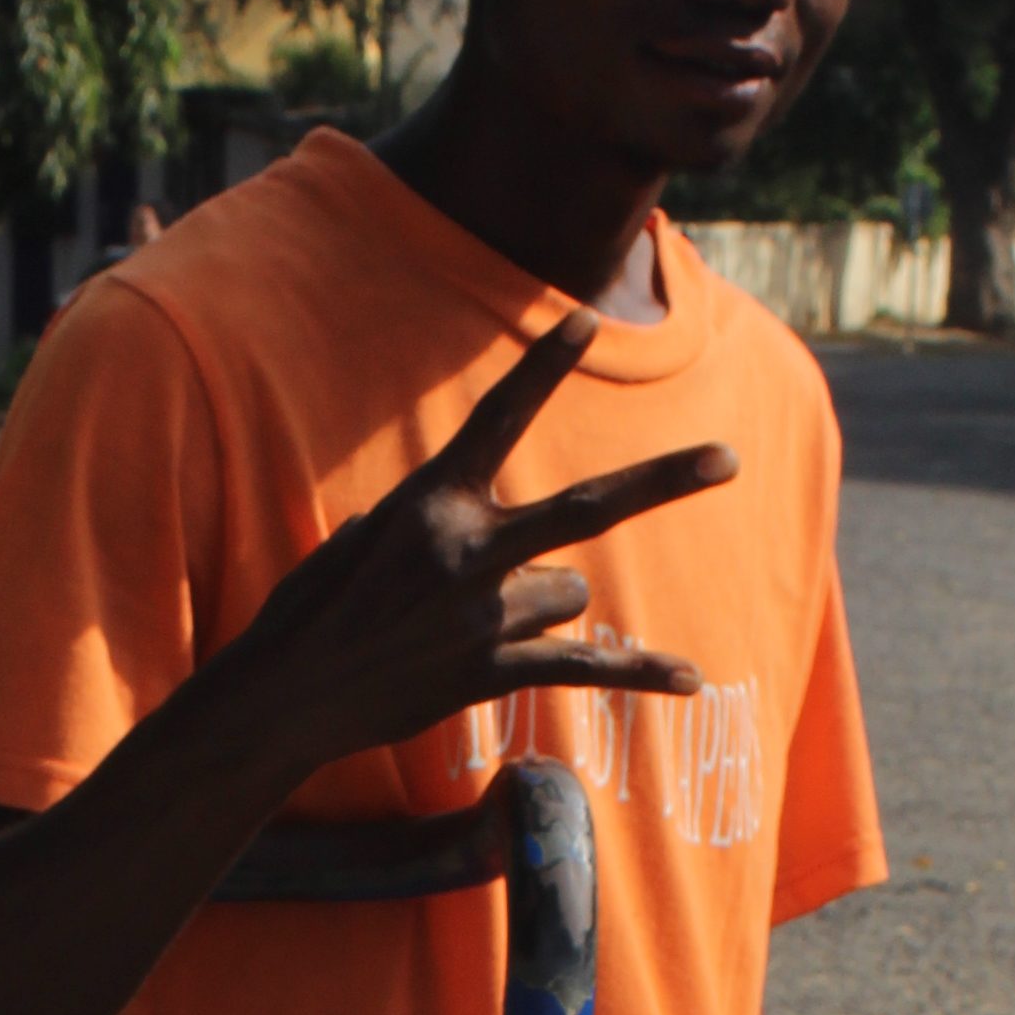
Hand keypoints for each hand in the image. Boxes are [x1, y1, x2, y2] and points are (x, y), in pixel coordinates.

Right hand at [208, 309, 735, 781]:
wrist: (286, 696)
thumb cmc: (316, 609)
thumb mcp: (364, 538)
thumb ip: (444, 530)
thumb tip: (523, 568)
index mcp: (431, 502)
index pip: (499, 419)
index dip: (542, 365)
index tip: (587, 318)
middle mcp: (466, 552)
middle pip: (588, 508)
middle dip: (663, 481)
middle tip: (728, 460)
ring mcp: (483, 615)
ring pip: (564, 594)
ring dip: (535, 606)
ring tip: (465, 626)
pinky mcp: (489, 672)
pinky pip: (584, 668)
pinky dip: (638, 673)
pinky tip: (691, 680)